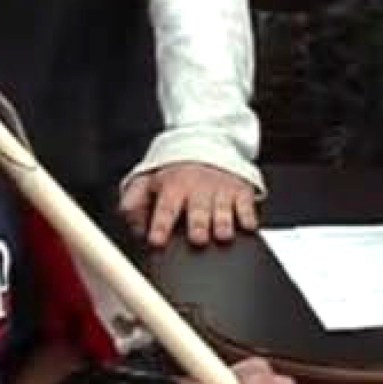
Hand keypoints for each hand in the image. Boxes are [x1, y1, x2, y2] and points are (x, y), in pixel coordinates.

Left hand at [121, 162, 259, 248]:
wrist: (206, 142)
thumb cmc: (175, 172)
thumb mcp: (147, 180)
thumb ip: (134, 203)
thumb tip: (134, 227)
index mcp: (172, 187)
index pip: (165, 208)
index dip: (160, 225)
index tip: (156, 241)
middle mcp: (198, 188)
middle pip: (198, 210)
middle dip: (198, 224)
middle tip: (197, 239)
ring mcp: (221, 190)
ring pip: (224, 209)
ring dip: (223, 222)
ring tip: (222, 235)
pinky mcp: (242, 191)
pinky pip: (248, 205)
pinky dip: (248, 216)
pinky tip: (246, 226)